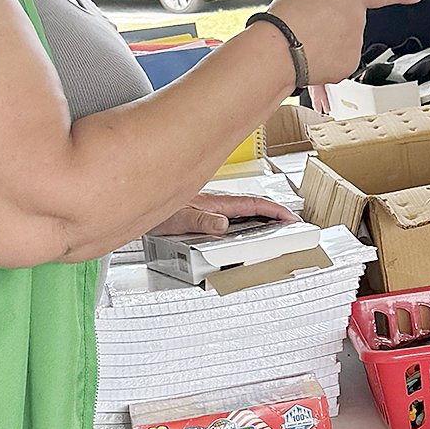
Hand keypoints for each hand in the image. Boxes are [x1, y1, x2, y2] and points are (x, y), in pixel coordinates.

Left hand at [149, 192, 296, 238]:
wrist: (138, 200)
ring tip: (274, 226)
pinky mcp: (203, 213)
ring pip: (243, 211)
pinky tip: (243, 228)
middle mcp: (216, 204)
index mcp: (217, 203)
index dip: (275, 212)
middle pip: (253, 207)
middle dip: (274, 214)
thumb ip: (202, 222)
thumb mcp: (180, 219)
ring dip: (260, 218)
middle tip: (290, 224)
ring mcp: (211, 208)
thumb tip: (223, 224)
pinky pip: (231, 216)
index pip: (254, 205)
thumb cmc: (156, 212)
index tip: (292, 219)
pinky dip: (244, 221)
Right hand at [258, 0, 421, 87]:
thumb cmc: (285, 19)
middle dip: (333, 23)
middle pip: (349, 22)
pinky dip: (324, 61)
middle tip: (308, 24)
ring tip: (303, 41)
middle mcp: (357, 22)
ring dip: (327, 43)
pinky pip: (337, 62)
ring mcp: (354, 47)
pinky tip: (307, 56)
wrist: (276, 52)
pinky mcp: (346, 68)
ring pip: (343, 44)